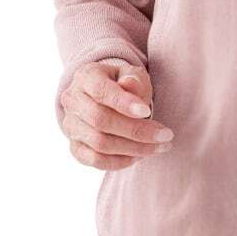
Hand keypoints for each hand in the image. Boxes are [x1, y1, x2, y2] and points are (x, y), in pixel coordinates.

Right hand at [59, 61, 173, 169]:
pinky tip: (139, 156)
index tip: (147, 111)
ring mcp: (70, 126)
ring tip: (159, 147)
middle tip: (166, 135)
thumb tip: (129, 85)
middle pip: (101, 121)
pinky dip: (119, 162)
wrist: (106, 96)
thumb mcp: (132, 74)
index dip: (124, 103)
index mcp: (86, 77)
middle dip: (137, 130)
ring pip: (99, 143)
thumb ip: (133, 78)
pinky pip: (94, 160)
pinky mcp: (75, 146)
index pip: (101, 91)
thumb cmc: (124, 83)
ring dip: (134, 148)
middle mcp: (72, 101)